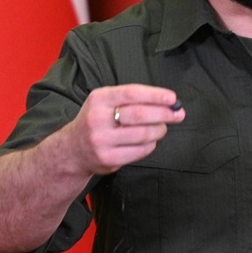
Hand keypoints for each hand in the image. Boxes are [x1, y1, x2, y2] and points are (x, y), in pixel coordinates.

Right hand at [63, 84, 185, 175]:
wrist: (73, 149)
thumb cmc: (97, 121)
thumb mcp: (104, 102)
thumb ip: (130, 100)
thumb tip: (168, 102)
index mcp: (99, 99)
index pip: (132, 93)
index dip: (155, 95)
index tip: (173, 98)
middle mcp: (97, 118)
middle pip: (139, 115)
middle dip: (163, 114)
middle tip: (178, 114)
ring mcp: (102, 140)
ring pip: (142, 134)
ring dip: (159, 130)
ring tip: (162, 128)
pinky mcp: (108, 158)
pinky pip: (139, 151)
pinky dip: (150, 145)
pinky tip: (151, 141)